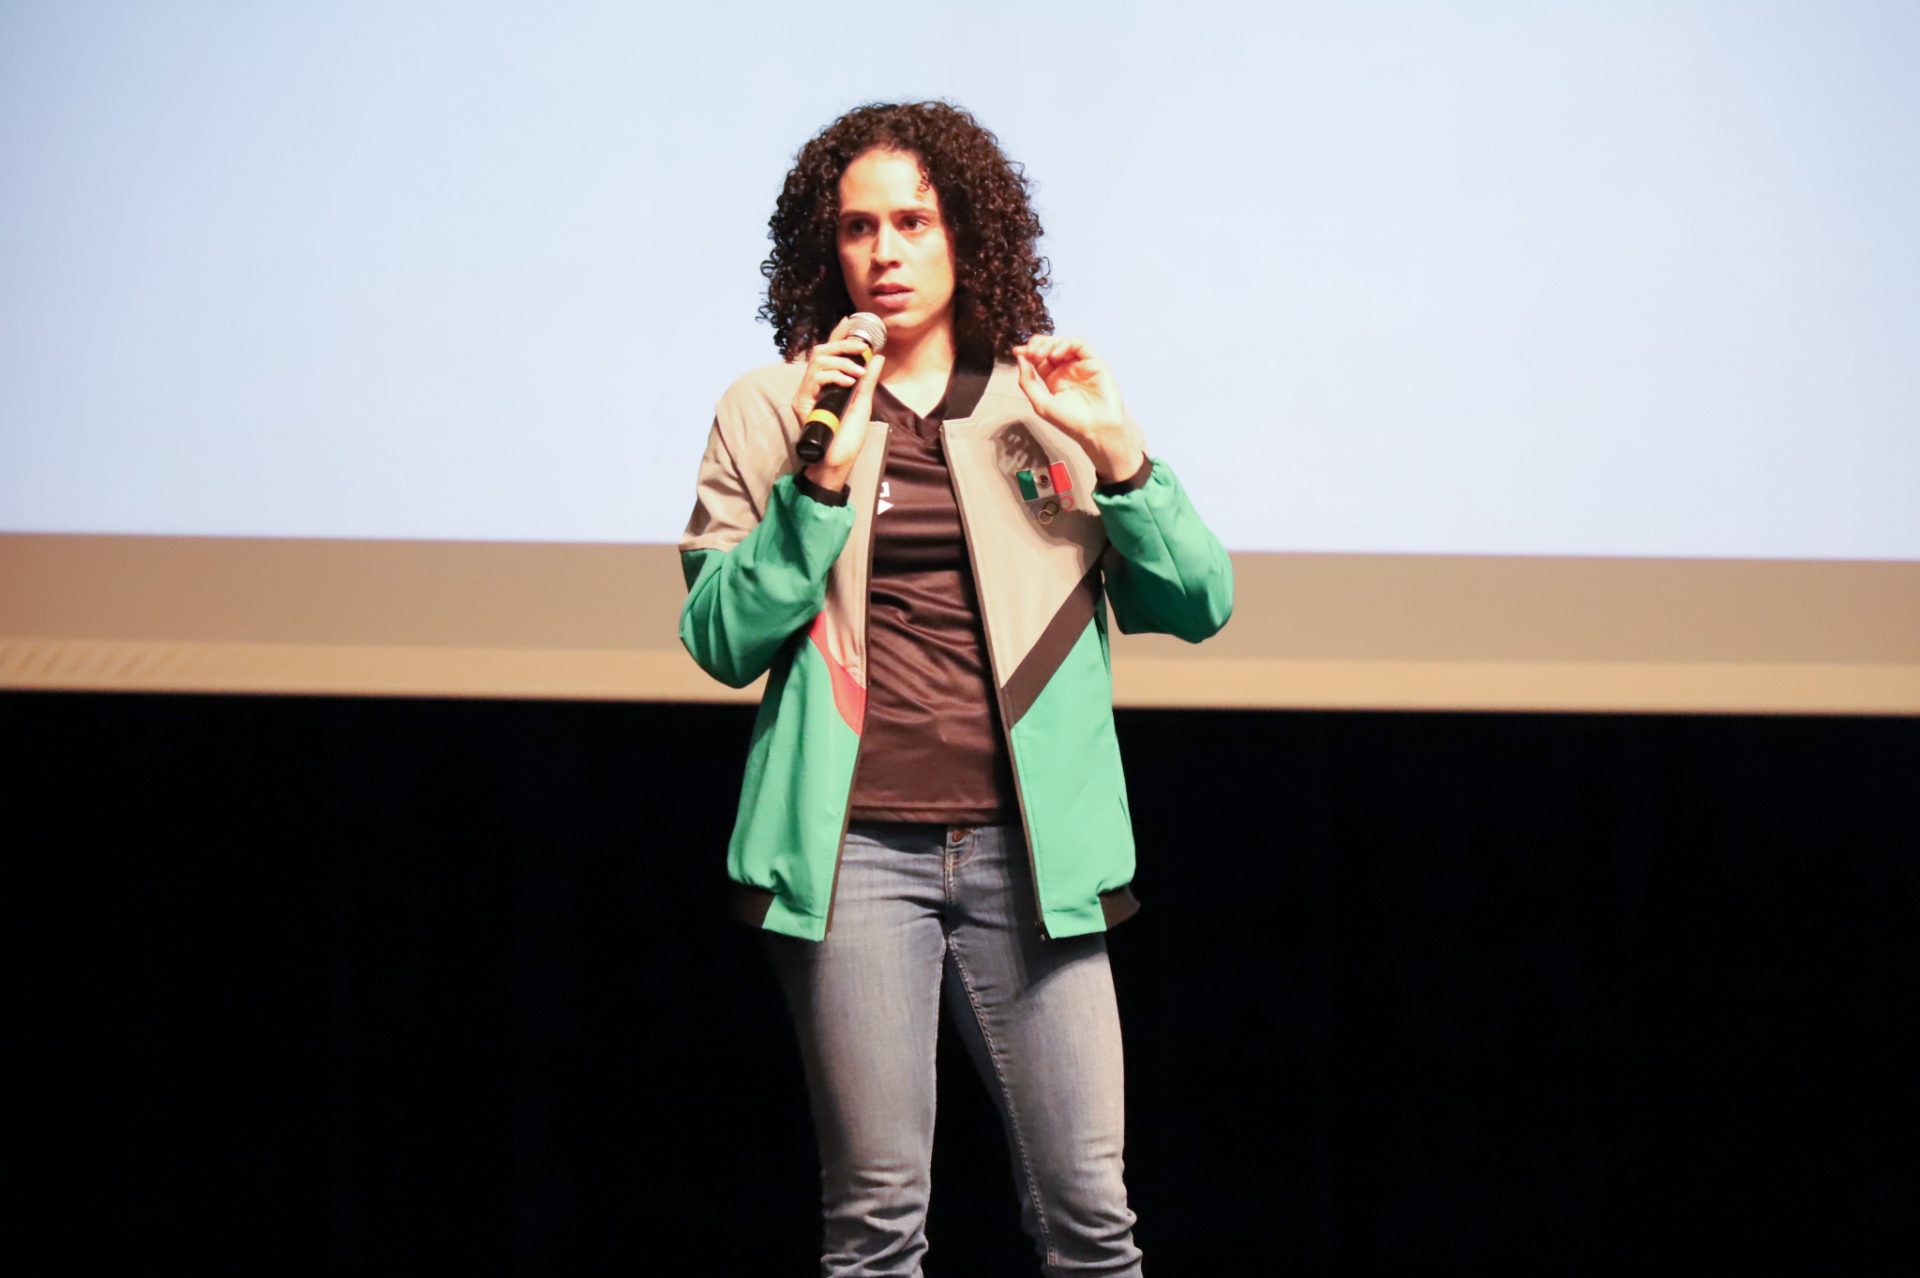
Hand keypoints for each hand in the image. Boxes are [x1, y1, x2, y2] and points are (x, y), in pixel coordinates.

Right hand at [793, 315, 884, 489]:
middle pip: (820, 350)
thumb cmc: (848, 436)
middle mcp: (814, 385)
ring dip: (842, 361)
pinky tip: (849, 382)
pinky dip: (834, 375)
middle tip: (863, 346)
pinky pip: (814, 377)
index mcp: (828, 383)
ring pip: (817, 360)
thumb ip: (869, 380)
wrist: (839, 460)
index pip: (830, 352)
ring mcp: (806, 393)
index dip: (838, 334)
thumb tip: (878, 356)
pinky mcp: (801, 403)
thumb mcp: (863, 402)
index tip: (850, 320)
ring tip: (858, 372)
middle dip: (843, 343)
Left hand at [1013, 335, 1145, 482]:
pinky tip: (1056, 354)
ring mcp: (1080, 366)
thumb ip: (1027, 381)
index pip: (1039, 359)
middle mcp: (1067, 371)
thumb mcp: (1040, 403)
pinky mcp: (1094, 362)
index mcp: (1054, 380)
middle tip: (1030, 352)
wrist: (1096, 430)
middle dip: (1037, 345)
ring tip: (1040, 353)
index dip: (1028, 352)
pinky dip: (1066, 344)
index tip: (1017, 351)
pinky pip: (1079, 345)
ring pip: (1063, 343)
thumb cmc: (1071, 422)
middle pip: (1049, 347)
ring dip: (1049, 343)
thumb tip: (1020, 359)